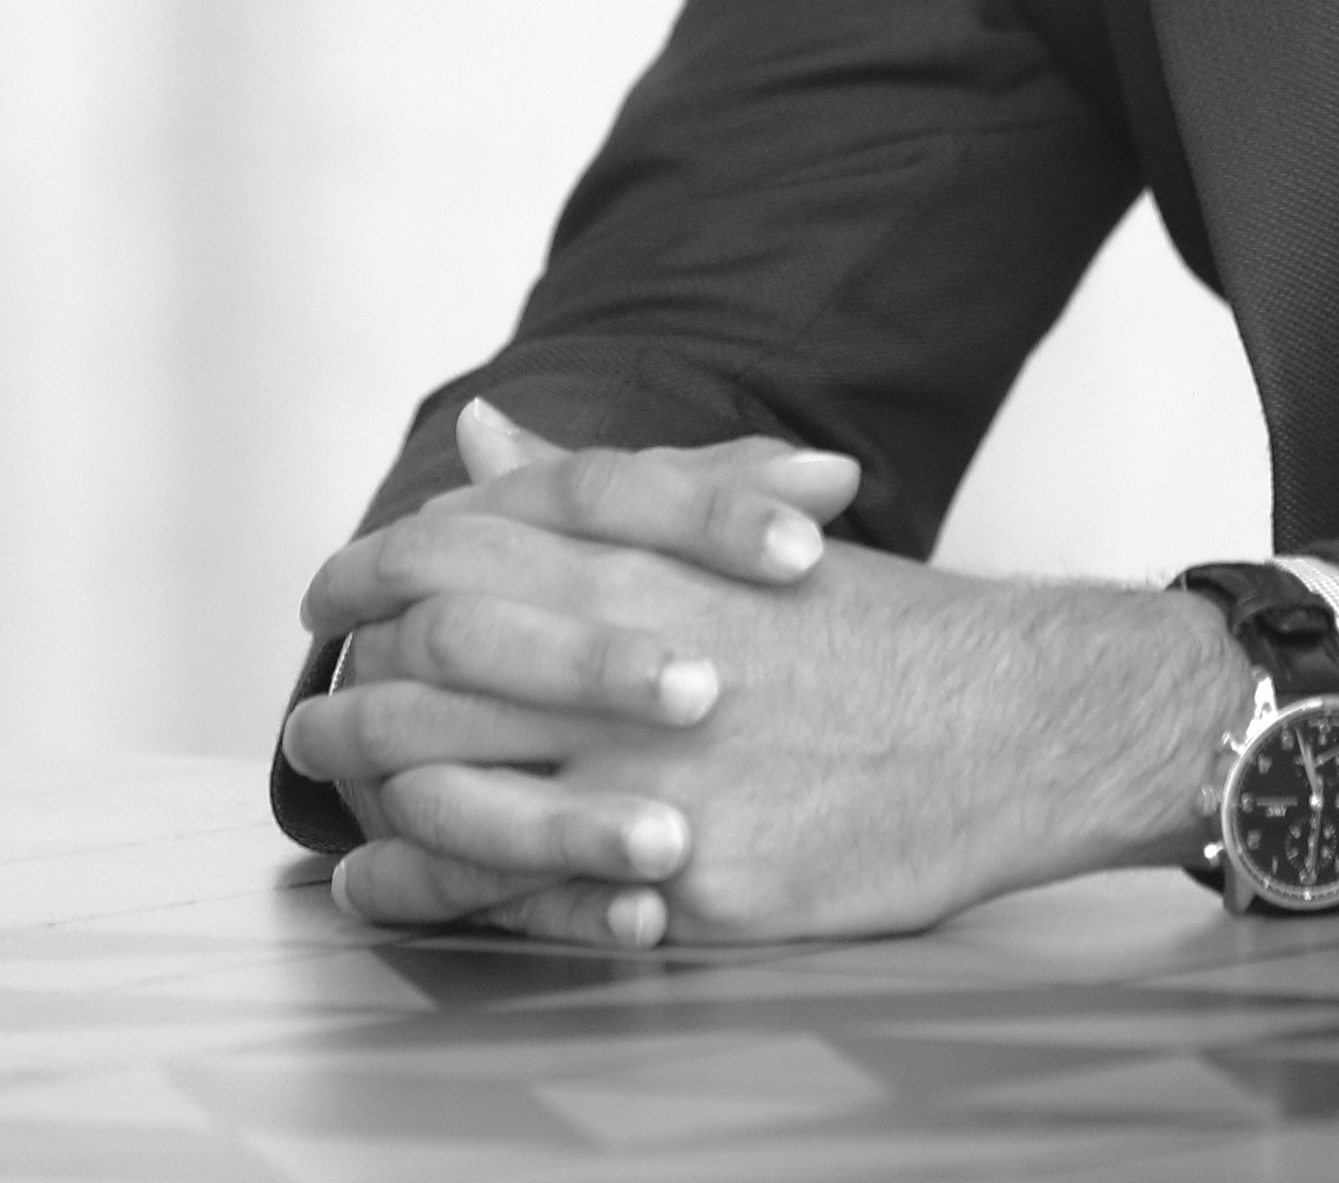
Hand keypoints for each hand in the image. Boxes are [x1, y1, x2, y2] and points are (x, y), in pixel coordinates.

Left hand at [288, 404, 1240, 947]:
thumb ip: (590, 493)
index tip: (327, 601)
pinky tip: (421, 894)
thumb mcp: (728, 534)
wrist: (1017, 719)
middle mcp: (634, 662)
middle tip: (321, 728)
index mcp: (640, 562)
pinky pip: (539, 902)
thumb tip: (486, 437)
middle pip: (423, 680)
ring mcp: (663, 779)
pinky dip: (457, 900)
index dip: (363, 578)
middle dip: (349, 710)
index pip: (443, 556)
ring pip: (459, 800)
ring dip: (384, 814)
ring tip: (353, 829)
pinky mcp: (702, 883)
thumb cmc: (866, 628)